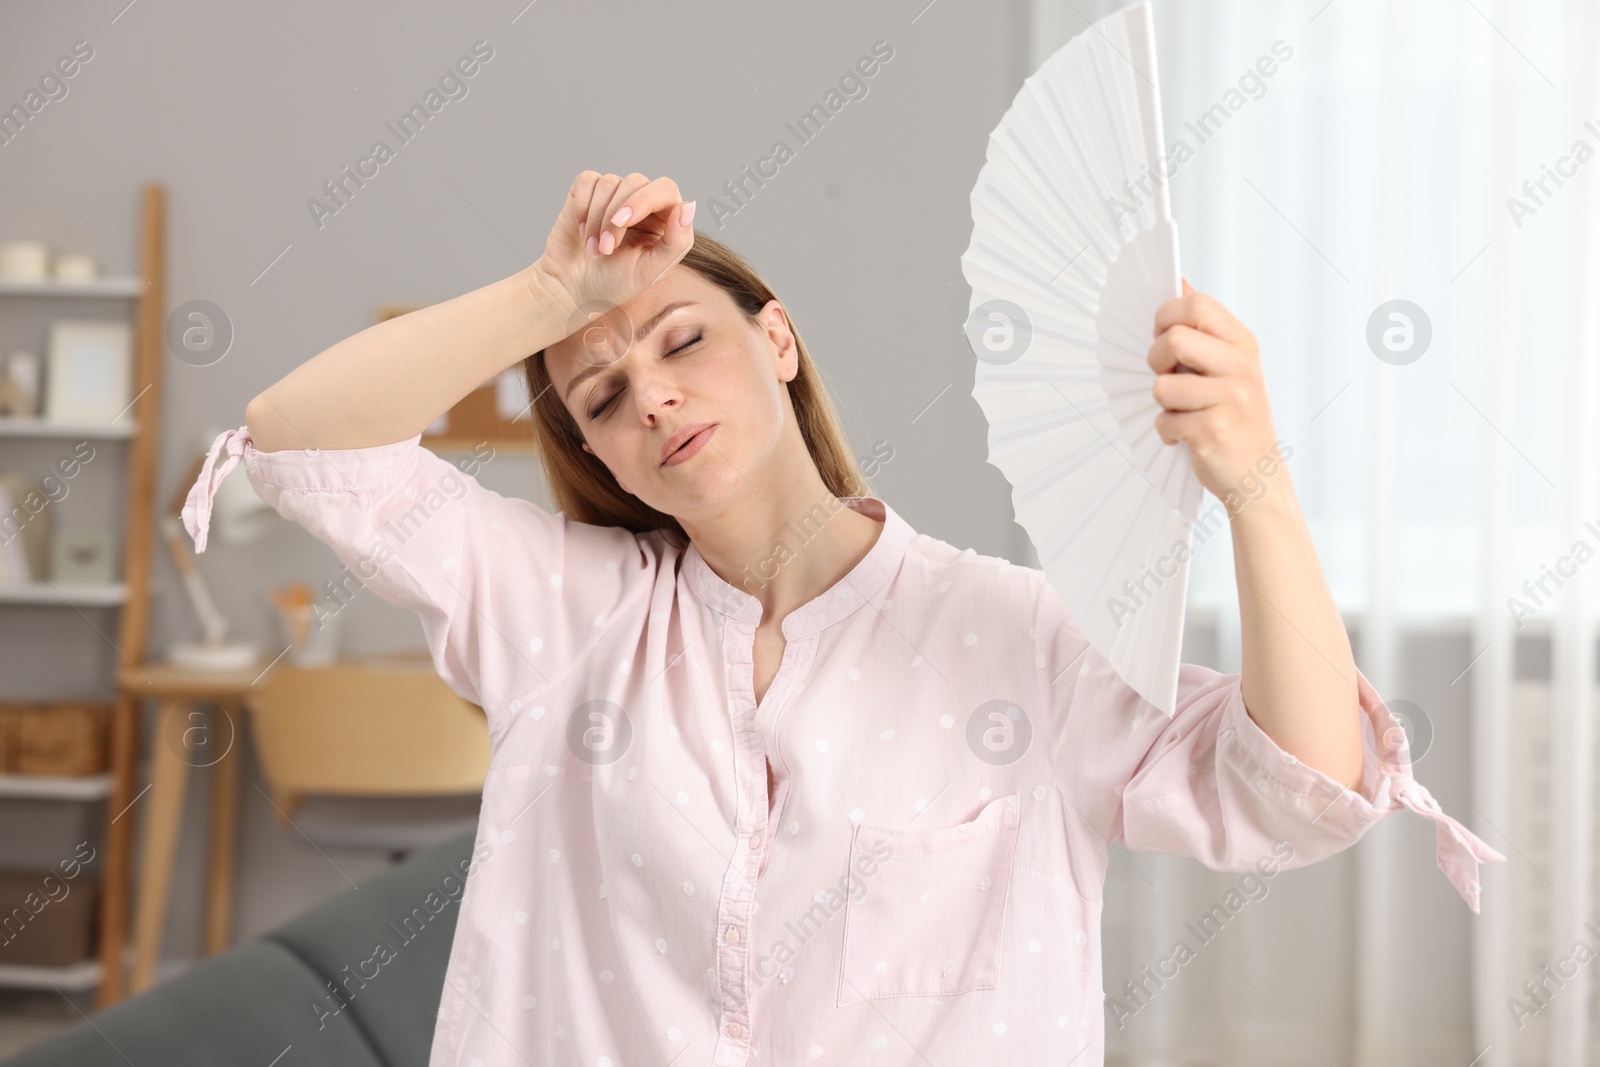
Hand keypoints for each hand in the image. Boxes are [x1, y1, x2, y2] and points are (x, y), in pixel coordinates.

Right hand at [532, 171, 696, 323]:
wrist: (574, 289)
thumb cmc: (615, 284)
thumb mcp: (650, 271)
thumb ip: (677, 242)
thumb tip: (688, 205)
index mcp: (665, 218)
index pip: (665, 189)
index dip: (642, 200)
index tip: (620, 223)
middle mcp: (643, 201)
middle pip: (635, 181)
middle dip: (614, 217)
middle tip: (606, 249)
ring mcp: (616, 194)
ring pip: (609, 183)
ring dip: (596, 219)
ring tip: (595, 250)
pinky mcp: (589, 191)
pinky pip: (588, 180)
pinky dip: (582, 206)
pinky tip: (582, 232)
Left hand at [1148, 280, 1279, 499]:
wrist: (1258, 475)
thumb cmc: (1235, 417)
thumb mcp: (1228, 365)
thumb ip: (1204, 327)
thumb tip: (1179, 281)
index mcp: (1242, 344)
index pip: (1197, 305)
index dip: (1166, 316)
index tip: (1162, 335)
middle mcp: (1241, 367)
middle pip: (1175, 337)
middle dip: (1156, 357)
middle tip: (1165, 375)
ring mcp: (1231, 399)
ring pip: (1163, 385)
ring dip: (1162, 404)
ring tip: (1182, 412)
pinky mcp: (1214, 431)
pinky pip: (1165, 421)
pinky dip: (1167, 432)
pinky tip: (1187, 437)